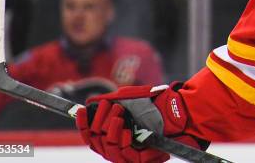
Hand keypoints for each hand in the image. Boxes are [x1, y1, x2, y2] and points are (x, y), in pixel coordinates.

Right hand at [76, 83, 206, 162]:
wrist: (174, 111)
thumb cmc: (151, 105)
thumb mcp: (128, 98)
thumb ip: (110, 100)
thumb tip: (90, 102)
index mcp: (110, 133)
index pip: (90, 134)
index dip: (83, 124)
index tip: (81, 110)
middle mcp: (116, 146)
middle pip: (96, 141)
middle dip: (100, 122)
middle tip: (112, 107)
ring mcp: (127, 154)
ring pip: (109, 147)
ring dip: (111, 129)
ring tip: (119, 114)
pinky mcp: (139, 159)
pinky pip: (125, 154)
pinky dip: (122, 141)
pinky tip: (126, 131)